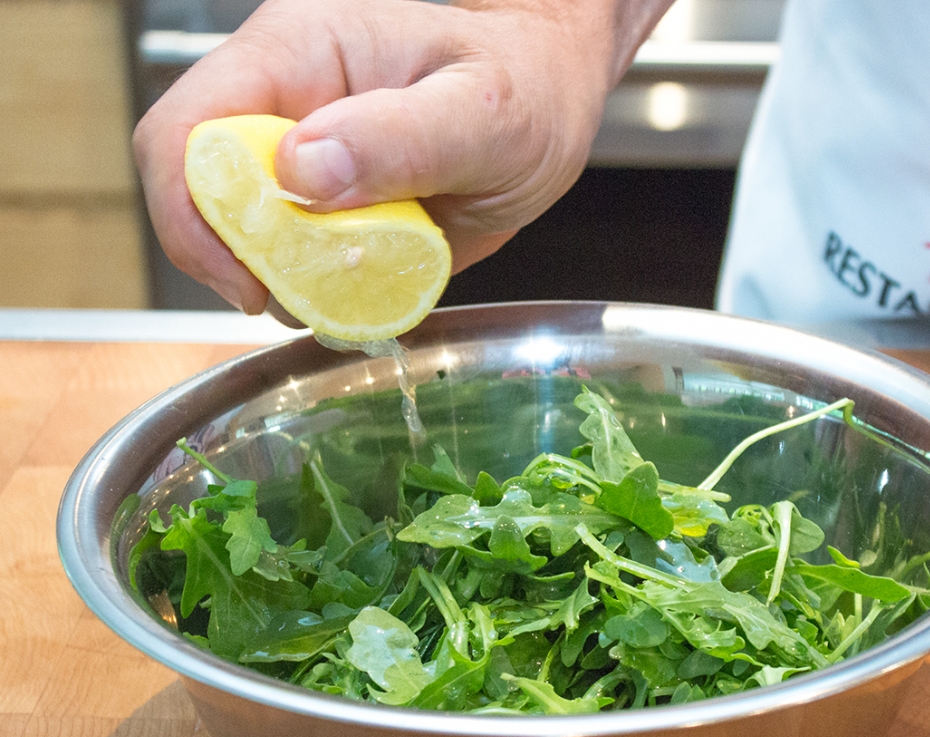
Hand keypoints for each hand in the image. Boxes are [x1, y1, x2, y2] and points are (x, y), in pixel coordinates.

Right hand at [133, 0, 673, 313]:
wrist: (548, 103)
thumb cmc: (525, 84)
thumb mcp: (485, 111)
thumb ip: (402, 136)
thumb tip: (302, 171)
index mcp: (296, 56)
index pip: (187, 132)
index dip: (192, 213)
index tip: (248, 279)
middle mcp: (282, 110)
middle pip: (199, 196)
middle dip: (239, 260)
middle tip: (308, 294)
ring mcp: (300, 166)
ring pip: (242, 241)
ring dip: (287, 283)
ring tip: (361, 283)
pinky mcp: (326, 213)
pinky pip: (294, 266)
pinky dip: (322, 294)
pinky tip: (372, 286)